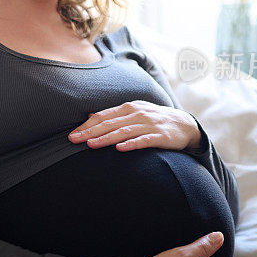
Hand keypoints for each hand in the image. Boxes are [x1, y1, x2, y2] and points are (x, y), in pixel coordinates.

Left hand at [68, 100, 200, 151]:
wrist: (184, 124)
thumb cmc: (154, 119)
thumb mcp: (134, 113)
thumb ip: (114, 116)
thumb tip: (90, 116)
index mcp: (128, 108)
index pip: (103, 116)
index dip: (86, 125)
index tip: (72, 135)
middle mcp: (137, 114)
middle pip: (109, 123)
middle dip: (90, 132)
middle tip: (74, 140)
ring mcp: (148, 124)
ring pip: (123, 131)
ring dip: (106, 138)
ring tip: (91, 144)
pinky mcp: (160, 136)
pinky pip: (143, 140)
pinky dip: (131, 144)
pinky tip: (120, 149)